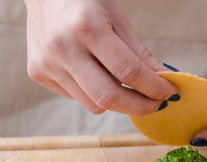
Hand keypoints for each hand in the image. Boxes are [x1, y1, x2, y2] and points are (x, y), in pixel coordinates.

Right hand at [24, 0, 177, 114]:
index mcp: (86, 27)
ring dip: (117, 100)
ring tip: (123, 84)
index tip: (169, 93)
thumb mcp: (117, 17)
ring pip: (93, 103)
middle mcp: (63, 49)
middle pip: (108, 97)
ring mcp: (47, 64)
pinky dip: (93, 93)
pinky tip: (94, 75)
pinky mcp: (38, 74)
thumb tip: (163, 80)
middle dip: (139, 106)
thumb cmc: (84, 1)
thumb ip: (139, 53)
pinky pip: (77, 98)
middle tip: (156, 104)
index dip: (154, 87)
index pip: (128, 71)